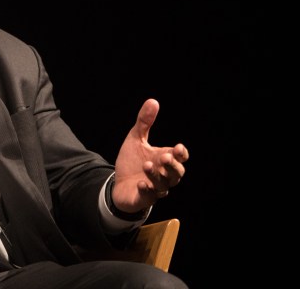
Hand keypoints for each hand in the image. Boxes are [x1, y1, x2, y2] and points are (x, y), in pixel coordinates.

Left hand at [112, 98, 188, 213]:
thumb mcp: (136, 139)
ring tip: (146, 165)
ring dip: (156, 175)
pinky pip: (149, 197)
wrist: (118, 183)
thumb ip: (144, 122)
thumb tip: (153, 101)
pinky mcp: (143, 198)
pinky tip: (141, 183)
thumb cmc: (132, 161)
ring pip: (163, 185)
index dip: (181, 154)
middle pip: (176, 173)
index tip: (178, 147)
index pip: (181, 158)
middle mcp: (163, 175)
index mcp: (164, 159)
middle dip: (172, 166)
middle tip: (165, 156)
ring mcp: (155, 188)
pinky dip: (147, 191)